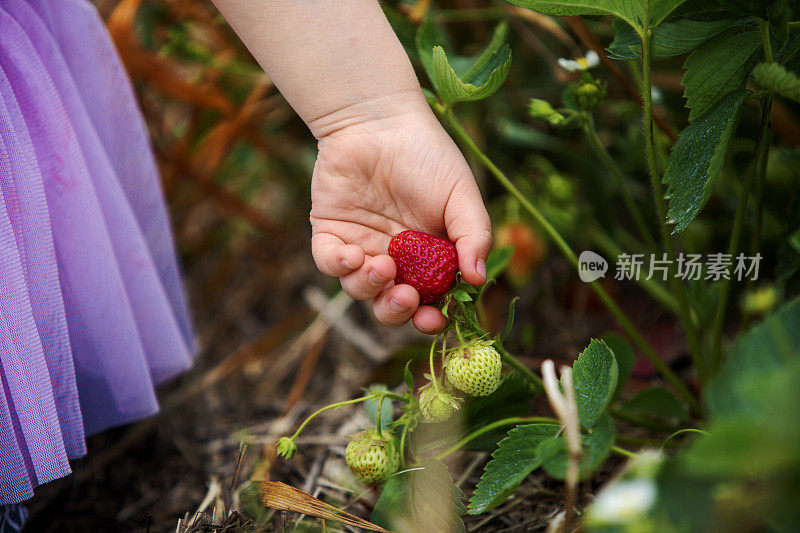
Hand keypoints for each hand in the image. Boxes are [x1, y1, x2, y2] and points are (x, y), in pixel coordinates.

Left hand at [309, 99, 491, 333]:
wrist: (379, 118)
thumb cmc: (426, 154)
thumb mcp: (462, 194)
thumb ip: (474, 236)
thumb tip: (479, 280)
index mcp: (429, 257)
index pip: (430, 300)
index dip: (432, 317)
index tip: (436, 319)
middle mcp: (395, 258)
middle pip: (391, 305)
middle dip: (397, 311)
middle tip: (406, 297)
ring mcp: (361, 246)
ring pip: (359, 290)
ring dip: (370, 288)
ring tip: (382, 266)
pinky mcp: (331, 233)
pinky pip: (329, 264)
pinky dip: (339, 267)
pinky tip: (354, 255)